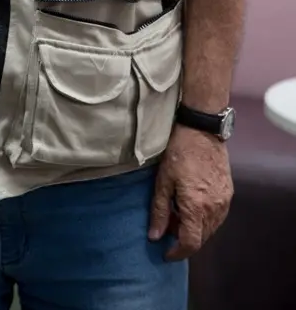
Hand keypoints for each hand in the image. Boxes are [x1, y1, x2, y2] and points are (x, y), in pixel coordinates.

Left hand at [149, 123, 232, 260]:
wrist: (202, 131)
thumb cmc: (178, 152)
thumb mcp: (163, 181)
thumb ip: (159, 211)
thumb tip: (154, 236)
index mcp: (196, 206)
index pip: (190, 243)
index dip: (177, 253)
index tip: (166, 253)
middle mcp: (214, 208)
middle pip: (201, 238)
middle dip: (183, 239)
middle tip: (167, 226)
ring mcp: (224, 202)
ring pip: (210, 229)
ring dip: (195, 229)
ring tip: (177, 214)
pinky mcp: (229, 194)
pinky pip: (217, 217)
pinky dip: (204, 219)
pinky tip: (192, 206)